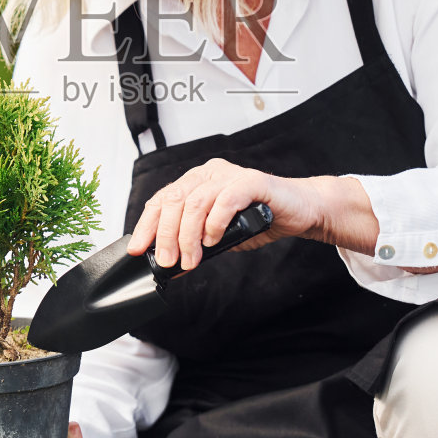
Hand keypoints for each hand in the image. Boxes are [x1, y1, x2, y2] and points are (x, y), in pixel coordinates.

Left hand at [127, 160, 374, 269]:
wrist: (299, 211)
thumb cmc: (258, 220)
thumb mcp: (219, 236)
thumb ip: (195, 244)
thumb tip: (169, 264)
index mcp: (197, 182)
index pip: (162, 199)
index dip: (147, 224)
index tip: (138, 249)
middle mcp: (210, 173)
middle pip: (175, 200)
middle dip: (166, 235)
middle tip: (167, 261)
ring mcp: (230, 175)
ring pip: (196, 202)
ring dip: (188, 235)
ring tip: (191, 259)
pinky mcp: (252, 181)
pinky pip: (226, 199)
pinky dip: (215, 222)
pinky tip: (214, 240)